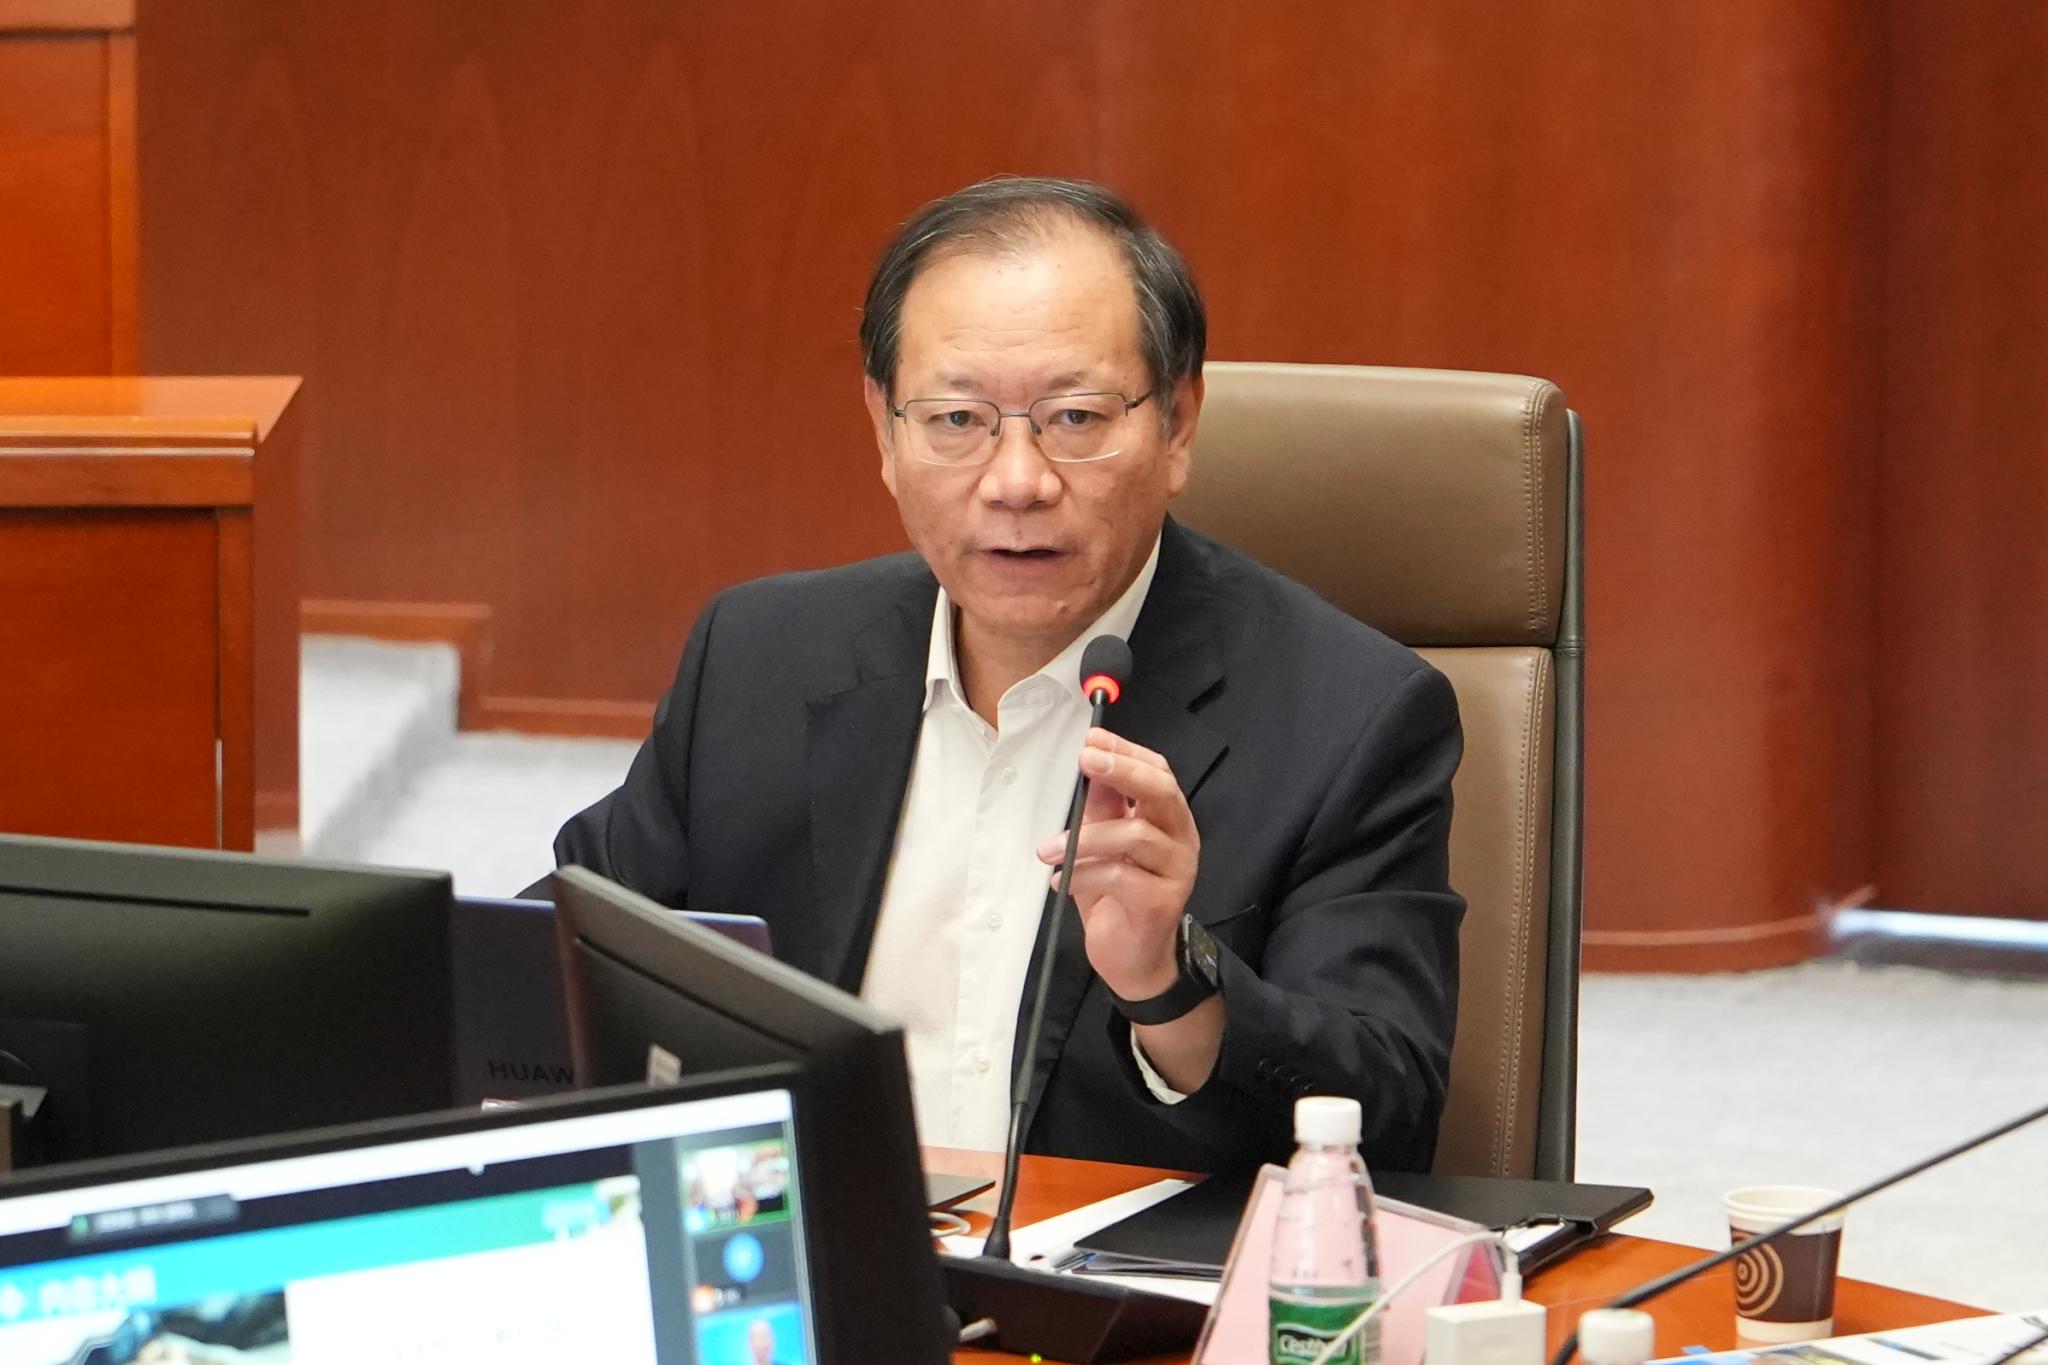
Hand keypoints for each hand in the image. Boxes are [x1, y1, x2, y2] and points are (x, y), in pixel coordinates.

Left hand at [1036, 728, 1199, 1000]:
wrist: (1132, 959)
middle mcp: (1181, 838)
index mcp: (1168, 818)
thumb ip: (1101, 808)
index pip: (1158, 772)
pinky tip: (1059, 881)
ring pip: (1135, 835)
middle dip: (1122, 770)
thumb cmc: (1115, 896)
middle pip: (1161, 791)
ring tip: (1046, 849)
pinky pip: (1121, 876)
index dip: (1126, 752)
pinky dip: (1083, 874)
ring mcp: (1177, 871)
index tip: (1090, 739)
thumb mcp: (1102, 844)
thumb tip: (1090, 762)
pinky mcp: (1162, 902)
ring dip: (1083, 838)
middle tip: (1085, 760)